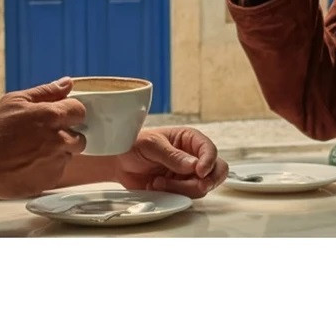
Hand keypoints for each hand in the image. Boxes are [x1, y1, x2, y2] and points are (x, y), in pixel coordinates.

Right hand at [0, 77, 85, 201]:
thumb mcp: (15, 100)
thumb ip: (46, 91)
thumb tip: (67, 83)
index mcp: (52, 117)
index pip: (80, 111)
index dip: (70, 112)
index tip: (60, 115)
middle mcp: (58, 141)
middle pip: (80, 138)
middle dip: (67, 135)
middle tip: (45, 136)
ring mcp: (54, 163)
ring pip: (67, 156)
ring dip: (56, 153)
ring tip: (31, 151)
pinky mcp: (48, 182)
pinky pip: (56, 172)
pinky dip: (47, 169)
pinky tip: (28, 164)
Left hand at [113, 126, 228, 198]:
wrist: (118, 162)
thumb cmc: (133, 144)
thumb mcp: (151, 145)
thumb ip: (172, 155)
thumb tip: (193, 165)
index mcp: (189, 139)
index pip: (209, 150)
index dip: (209, 161)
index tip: (199, 172)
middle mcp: (192, 156)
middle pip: (216, 170)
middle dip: (208, 181)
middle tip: (197, 186)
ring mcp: (187, 174)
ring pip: (202, 187)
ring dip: (181, 189)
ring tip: (158, 182)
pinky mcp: (179, 188)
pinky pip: (187, 196)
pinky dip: (174, 195)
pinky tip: (156, 186)